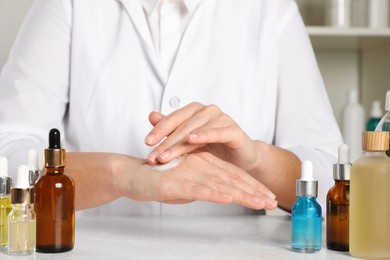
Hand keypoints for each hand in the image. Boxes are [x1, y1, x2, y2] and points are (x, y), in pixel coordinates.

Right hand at [124, 152, 276, 209]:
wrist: (132, 175)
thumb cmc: (159, 179)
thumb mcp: (187, 184)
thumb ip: (204, 187)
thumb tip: (221, 193)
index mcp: (205, 162)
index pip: (233, 175)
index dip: (252, 185)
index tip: (268, 196)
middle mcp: (201, 164)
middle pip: (232, 178)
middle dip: (254, 190)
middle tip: (272, 201)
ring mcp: (190, 172)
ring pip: (221, 182)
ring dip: (242, 193)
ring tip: (260, 202)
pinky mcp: (176, 182)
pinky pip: (199, 188)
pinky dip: (215, 192)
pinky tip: (229, 198)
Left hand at [144, 102, 261, 173]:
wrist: (241, 160)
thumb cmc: (214, 149)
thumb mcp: (189, 141)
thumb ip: (172, 129)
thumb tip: (151, 115)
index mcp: (195, 111)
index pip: (173, 118)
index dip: (159, 130)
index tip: (146, 143)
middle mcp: (208, 111)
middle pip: (182, 126)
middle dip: (165, 142)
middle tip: (152, 156)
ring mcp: (222, 119)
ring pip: (195, 131)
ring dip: (178, 144)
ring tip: (165, 157)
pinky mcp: (234, 130)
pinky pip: (217, 132)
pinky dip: (204, 135)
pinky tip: (192, 140)